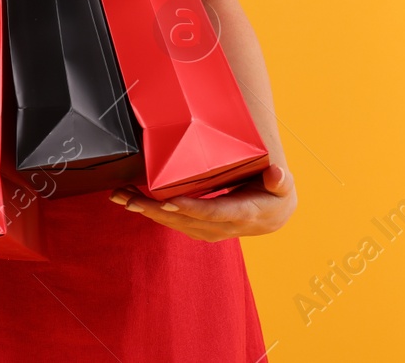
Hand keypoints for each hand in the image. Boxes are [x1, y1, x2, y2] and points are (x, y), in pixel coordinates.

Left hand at [109, 165, 296, 242]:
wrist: (275, 214)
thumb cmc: (277, 194)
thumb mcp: (283, 185)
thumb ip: (280, 180)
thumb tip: (277, 174)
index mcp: (242, 215)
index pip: (213, 213)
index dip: (191, 208)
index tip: (168, 201)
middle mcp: (222, 227)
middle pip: (184, 220)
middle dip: (154, 209)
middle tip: (128, 197)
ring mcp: (208, 230)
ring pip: (173, 222)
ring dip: (146, 210)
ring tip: (121, 196)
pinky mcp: (198, 228)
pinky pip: (172, 221)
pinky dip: (151, 211)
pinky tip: (132, 200)